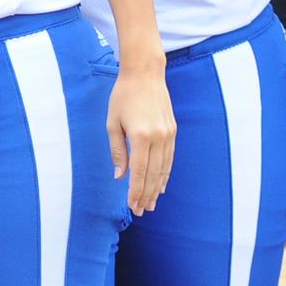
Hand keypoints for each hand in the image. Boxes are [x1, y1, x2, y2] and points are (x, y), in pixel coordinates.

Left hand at [109, 65, 176, 213]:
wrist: (145, 74)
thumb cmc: (123, 96)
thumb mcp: (112, 122)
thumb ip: (117, 150)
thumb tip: (119, 176)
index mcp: (141, 136)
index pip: (139, 172)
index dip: (135, 191)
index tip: (131, 206)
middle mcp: (158, 138)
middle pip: (153, 175)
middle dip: (146, 195)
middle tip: (141, 211)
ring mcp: (168, 135)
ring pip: (164, 169)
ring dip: (157, 188)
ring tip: (151, 203)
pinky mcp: (173, 131)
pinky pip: (170, 159)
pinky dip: (165, 174)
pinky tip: (160, 185)